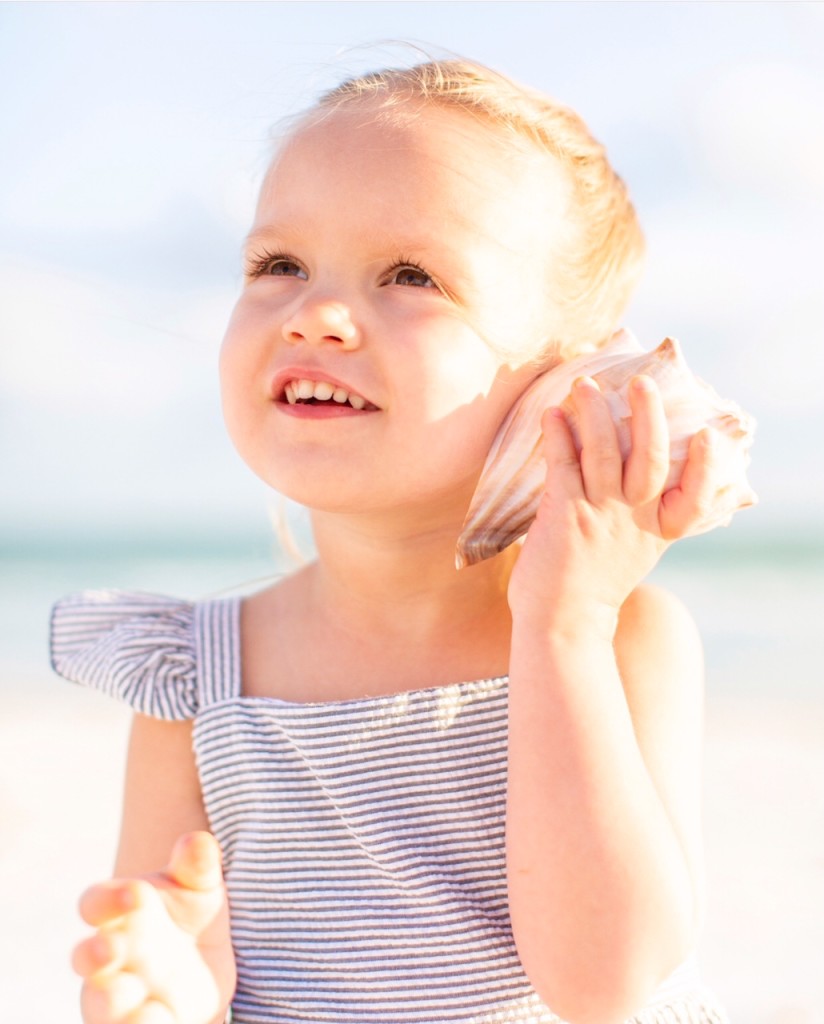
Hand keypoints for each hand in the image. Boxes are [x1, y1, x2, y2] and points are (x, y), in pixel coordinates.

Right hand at [72, 832, 235, 1023]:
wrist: (206, 969)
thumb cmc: (191, 915)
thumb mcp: (200, 886)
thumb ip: (197, 863)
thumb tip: (198, 841)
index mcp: (119, 912)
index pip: (96, 902)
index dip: (106, 900)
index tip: (133, 894)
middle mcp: (111, 956)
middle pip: (85, 957)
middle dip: (94, 955)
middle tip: (112, 949)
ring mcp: (121, 995)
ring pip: (99, 1004)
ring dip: (109, 1001)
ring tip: (129, 995)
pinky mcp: (141, 1023)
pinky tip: (156, 1019)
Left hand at [508, 374, 719, 630]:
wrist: (562, 623)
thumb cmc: (594, 583)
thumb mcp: (636, 551)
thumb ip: (645, 516)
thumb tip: (642, 476)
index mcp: (656, 529)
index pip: (693, 500)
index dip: (705, 468)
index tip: (713, 437)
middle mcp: (633, 518)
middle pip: (649, 460)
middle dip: (648, 417)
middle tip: (641, 382)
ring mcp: (598, 514)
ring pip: (602, 453)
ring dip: (593, 413)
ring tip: (584, 386)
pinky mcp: (564, 514)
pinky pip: (563, 465)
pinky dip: (558, 436)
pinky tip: (552, 414)